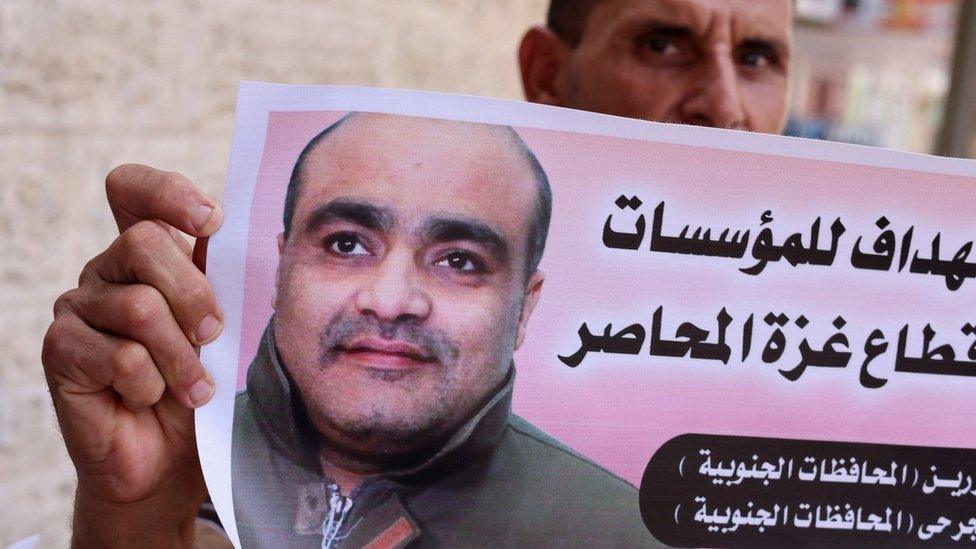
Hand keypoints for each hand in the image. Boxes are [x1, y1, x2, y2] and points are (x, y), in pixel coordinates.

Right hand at [41, 164, 224, 547]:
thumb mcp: (226, 327)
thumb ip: (231, 279)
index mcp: (149, 254)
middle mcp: (109, 271)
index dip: (167, 192)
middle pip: (145, 243)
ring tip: (195, 388)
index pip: (133, 191)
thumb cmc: (203, 386)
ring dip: (181, 357)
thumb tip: (268, 236)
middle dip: (195, 295)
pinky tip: (150, 398)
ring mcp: (79, 308)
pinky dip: (150, 385)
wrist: (170, 460)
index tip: (209, 220)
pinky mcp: (61, 351)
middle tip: (214, 336)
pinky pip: (119, 357)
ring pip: (139, 306)